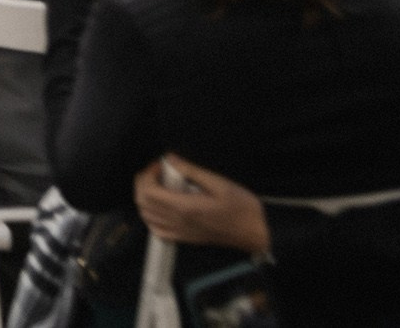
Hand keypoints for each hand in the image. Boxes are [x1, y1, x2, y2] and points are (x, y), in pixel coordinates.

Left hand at [134, 155, 269, 254]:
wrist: (256, 232)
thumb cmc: (243, 208)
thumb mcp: (220, 183)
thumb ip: (191, 171)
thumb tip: (170, 159)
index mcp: (185, 208)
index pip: (148, 191)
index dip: (148, 174)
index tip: (160, 165)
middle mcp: (179, 222)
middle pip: (142, 203)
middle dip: (144, 183)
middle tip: (158, 172)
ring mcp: (181, 232)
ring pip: (147, 217)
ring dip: (146, 198)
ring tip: (160, 186)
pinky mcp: (186, 239)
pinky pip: (158, 231)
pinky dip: (152, 217)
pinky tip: (162, 207)